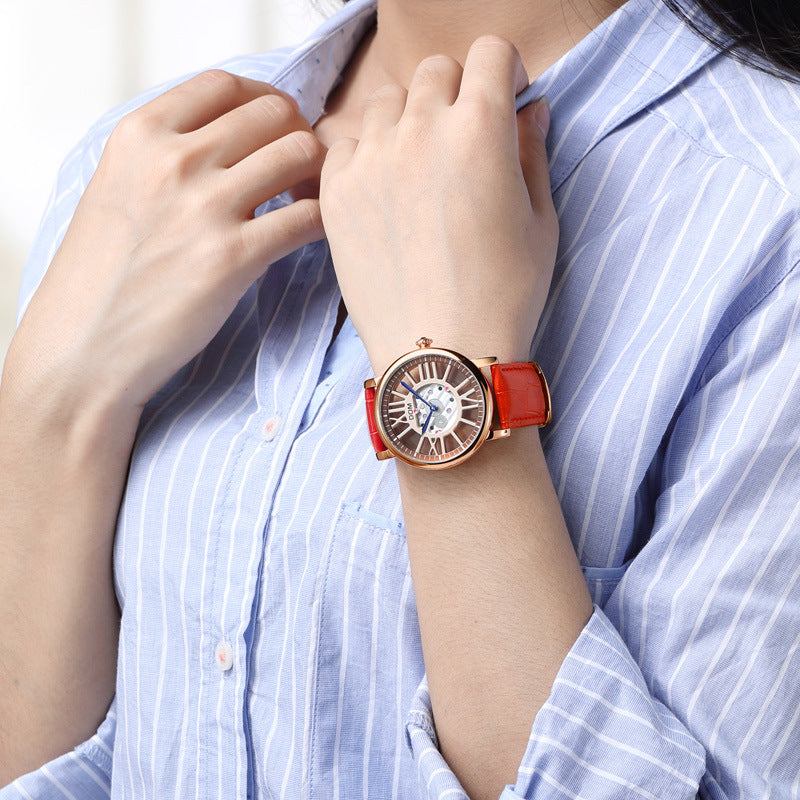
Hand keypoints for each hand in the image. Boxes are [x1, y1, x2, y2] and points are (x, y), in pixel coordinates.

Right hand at [7, 70, 325, 416]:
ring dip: (318, 174)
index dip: (263, 102)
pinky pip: (308, 217)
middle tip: (299, 171)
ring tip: (308, 201)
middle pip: (274, 113)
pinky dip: (323, 220)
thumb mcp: (119, 187)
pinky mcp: (234, 257)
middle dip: (298, 135)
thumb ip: (166, 153)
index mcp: (141, 134)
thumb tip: (230, 135)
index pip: (227, 85)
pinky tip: (314, 234)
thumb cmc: (104, 274)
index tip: (272, 130)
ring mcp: (205, 208)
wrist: (87, 346)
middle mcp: (174, 160)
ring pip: (300, 153)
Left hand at [319, 37, 557, 375]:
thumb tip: (530, 111)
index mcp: (480, 130)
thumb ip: (532, 153)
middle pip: (435, 71)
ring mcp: (371, 160)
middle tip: (461, 138)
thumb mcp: (540, 223)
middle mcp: (421, 131)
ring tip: (417, 165)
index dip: (500, 73)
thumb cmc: (503, 297)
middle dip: (455, 92)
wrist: (440, 355)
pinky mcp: (336, 193)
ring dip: (407, 119)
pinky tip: (381, 187)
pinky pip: (344, 142)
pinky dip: (364, 152)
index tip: (501, 99)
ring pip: (386, 102)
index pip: (488, 52)